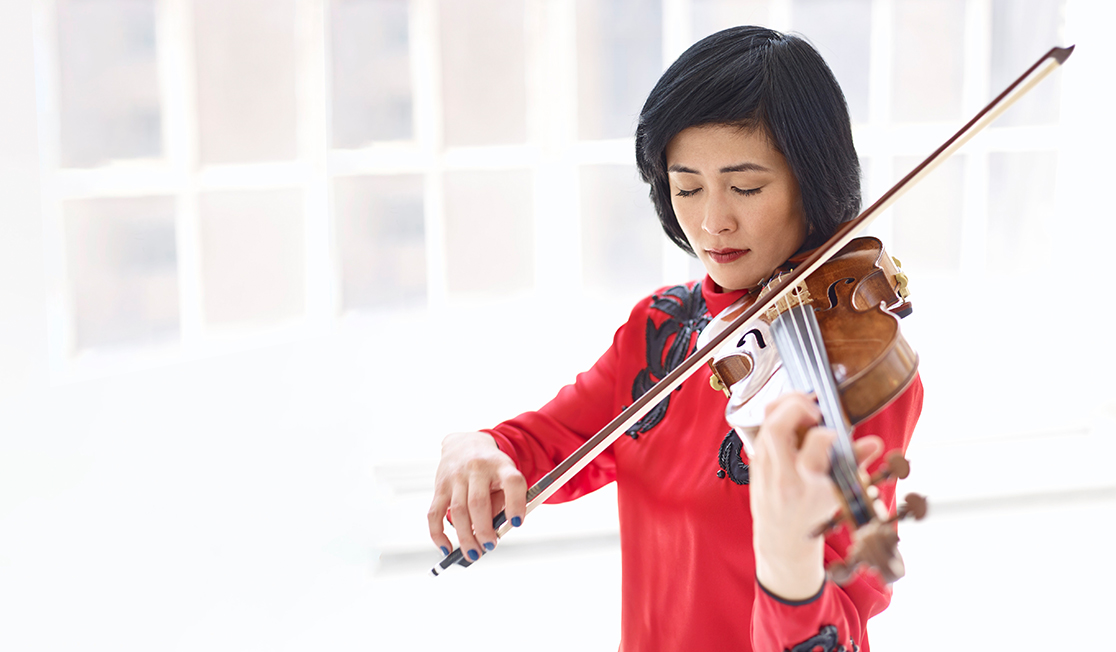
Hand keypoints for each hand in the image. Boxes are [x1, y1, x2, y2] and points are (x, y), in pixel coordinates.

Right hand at [426, 431, 526, 561]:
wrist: (464, 443)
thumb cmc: (490, 469)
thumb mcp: (505, 475)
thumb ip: (502, 501)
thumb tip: (490, 533)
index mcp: (500, 465)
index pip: (512, 482)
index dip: (516, 503)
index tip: (517, 523)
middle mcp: (477, 468)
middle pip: (479, 503)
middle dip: (484, 530)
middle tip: (490, 547)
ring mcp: (456, 476)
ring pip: (458, 511)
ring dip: (466, 537)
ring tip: (474, 554)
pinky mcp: (440, 486)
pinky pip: (435, 513)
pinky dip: (438, 534)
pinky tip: (447, 548)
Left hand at [749, 393, 881, 599]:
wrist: (782, 537)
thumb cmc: (811, 514)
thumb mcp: (838, 495)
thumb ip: (854, 465)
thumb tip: (874, 443)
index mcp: (805, 486)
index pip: (811, 450)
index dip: (825, 434)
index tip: (835, 433)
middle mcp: (781, 474)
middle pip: (777, 429)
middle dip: (796, 407)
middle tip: (815, 409)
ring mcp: (764, 466)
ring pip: (767, 423)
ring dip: (787, 405)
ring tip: (807, 407)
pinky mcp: (755, 459)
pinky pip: (762, 427)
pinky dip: (779, 414)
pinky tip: (795, 416)